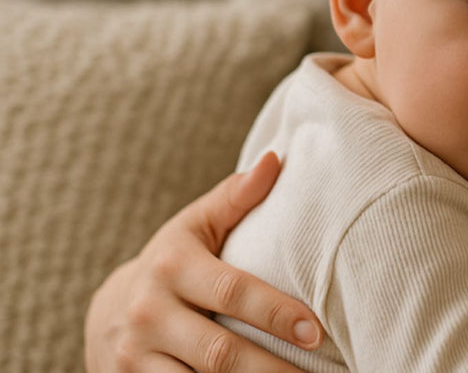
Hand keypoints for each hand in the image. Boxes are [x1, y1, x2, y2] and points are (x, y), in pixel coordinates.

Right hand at [84, 153, 323, 371]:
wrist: (108, 313)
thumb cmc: (173, 262)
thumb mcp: (194, 226)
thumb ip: (235, 198)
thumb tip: (276, 160)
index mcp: (172, 266)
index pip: (231, 292)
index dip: (275, 313)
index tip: (315, 331)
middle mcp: (148, 313)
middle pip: (220, 352)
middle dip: (272, 370)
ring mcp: (135, 357)